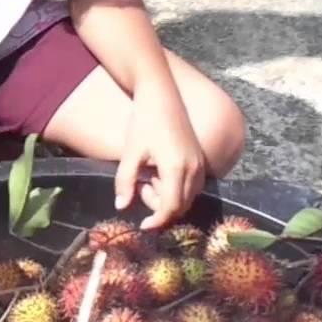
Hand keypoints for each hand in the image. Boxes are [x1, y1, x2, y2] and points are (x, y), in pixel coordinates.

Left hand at [114, 101, 205, 229]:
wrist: (160, 95)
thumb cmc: (143, 122)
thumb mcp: (130, 152)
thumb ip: (125, 181)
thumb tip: (121, 207)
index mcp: (176, 168)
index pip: (170, 207)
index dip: (157, 221)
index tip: (143, 225)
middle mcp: (193, 168)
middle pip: (181, 206)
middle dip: (160, 207)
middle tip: (141, 188)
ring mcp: (200, 163)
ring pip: (189, 197)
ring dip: (168, 198)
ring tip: (148, 178)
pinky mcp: (200, 158)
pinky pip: (193, 185)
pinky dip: (177, 188)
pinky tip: (159, 173)